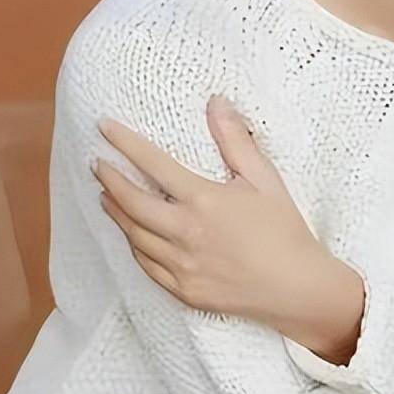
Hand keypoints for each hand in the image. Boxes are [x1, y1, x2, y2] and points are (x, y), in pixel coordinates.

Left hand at [92, 95, 323, 322]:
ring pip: (134, 235)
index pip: (153, 164)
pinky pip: (147, 265)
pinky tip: (132, 235)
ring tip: (105, 196)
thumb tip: (216, 103)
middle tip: (97, 163)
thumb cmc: (284, 229)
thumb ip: (235, 140)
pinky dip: (134, 245)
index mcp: (203, 200)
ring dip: (116, 212)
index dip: (125, 143)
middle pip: (131, 202)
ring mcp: (180, 265)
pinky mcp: (183, 290)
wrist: (296, 288)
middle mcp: (184, 233)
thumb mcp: (264, 178)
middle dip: (109, 179)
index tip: (104, 127)